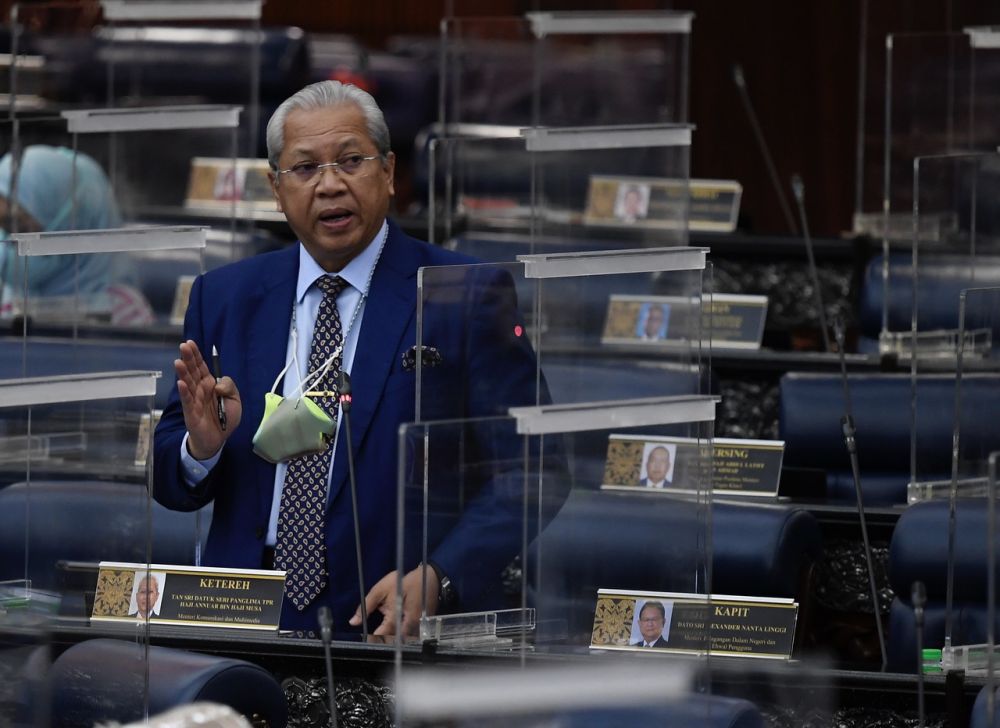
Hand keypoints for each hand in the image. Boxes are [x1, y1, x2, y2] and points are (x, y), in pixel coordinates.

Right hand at [174, 340, 241, 459]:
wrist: (219, 438)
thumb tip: (217, 384)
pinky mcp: (191, 412)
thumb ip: (229, 386)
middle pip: (193, 371)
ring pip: (187, 384)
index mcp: (210, 384)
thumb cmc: (226, 418)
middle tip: (183, 346)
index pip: (201, 366)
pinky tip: (181, 383)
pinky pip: (187, 401)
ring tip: (178, 362)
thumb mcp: (235, 399)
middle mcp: (200, 389)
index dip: (196, 355)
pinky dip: (184, 392)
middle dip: (188, 358)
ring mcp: (194, 400)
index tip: (190, 343)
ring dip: (183, 373)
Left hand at [349, 565, 439, 636]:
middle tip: (374, 639)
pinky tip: (397, 631)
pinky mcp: (423, 628)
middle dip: (383, 641)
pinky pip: (411, 637)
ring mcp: (418, 628)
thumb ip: (367, 606)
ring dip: (393, 639)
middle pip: (394, 641)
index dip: (373, 639)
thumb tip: (353, 622)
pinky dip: (403, 636)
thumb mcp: (381, 589)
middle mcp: (410, 626)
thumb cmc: (404, 581)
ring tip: (384, 636)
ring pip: (403, 641)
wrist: (429, 577)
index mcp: (397, 616)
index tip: (367, 640)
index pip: (382, 635)